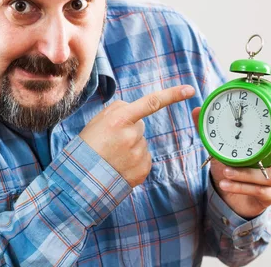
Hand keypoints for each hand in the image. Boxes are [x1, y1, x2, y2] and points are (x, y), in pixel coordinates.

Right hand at [80, 85, 195, 186]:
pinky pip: (144, 158)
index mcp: (119, 119)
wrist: (80, 180)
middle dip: (128, 131)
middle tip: (110, 142)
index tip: (189, 89)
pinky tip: (119, 165)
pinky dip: (133, 161)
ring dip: (130, 147)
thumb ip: (117, 110)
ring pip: (141, 143)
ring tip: (112, 156)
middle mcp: (132, 135)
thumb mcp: (96, 121)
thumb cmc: (86, 147)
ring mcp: (139, 154)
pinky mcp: (143, 170)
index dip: (172, 94)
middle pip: (140, 126)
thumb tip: (135, 109)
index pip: (151, 102)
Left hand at [192, 105, 270, 218]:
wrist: (227, 192)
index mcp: (270, 142)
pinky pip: (259, 190)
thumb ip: (208, 128)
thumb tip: (196, 110)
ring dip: (247, 173)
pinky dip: (240, 186)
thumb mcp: (219, 145)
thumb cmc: (230, 164)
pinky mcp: (270, 195)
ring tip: (226, 170)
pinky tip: (225, 183)